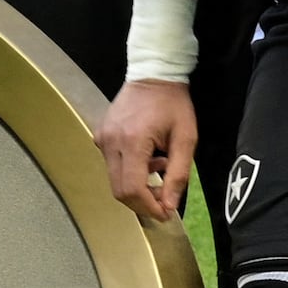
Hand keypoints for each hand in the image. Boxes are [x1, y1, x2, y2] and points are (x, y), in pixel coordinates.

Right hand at [97, 75, 199, 220]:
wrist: (153, 73)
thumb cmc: (174, 104)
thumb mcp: (186, 139)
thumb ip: (178, 174)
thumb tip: (168, 205)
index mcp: (133, 141)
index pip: (133, 189)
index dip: (148, 207)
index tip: (165, 213)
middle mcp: (111, 142)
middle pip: (120, 190)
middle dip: (142, 202)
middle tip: (163, 200)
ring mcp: (102, 138)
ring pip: (114, 180)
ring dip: (137, 186)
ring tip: (159, 170)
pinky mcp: (100, 136)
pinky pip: (112, 165)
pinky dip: (130, 172)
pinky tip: (148, 159)